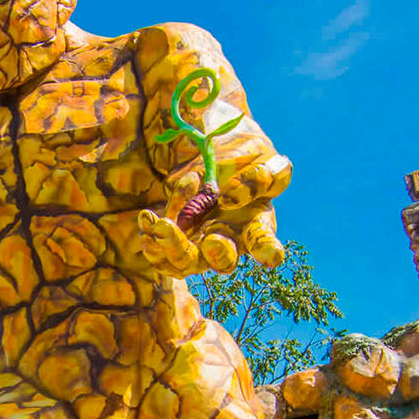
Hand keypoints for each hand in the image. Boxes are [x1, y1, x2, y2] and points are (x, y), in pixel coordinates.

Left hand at [139, 165, 288, 276]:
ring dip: (173, 247)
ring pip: (187, 262)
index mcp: (257, 225)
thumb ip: (262, 178)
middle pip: (224, 261)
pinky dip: (152, 236)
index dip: (268, 251)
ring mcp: (201, 246)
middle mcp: (230, 242)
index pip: (265, 242)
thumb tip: (231, 200)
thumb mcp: (263, 160)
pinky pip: (161, 251)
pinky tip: (148, 217)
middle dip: (217, 255)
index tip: (271, 256)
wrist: (215, 155)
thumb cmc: (246, 160)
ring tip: (161, 224)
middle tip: (211, 240)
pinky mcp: (176, 241)